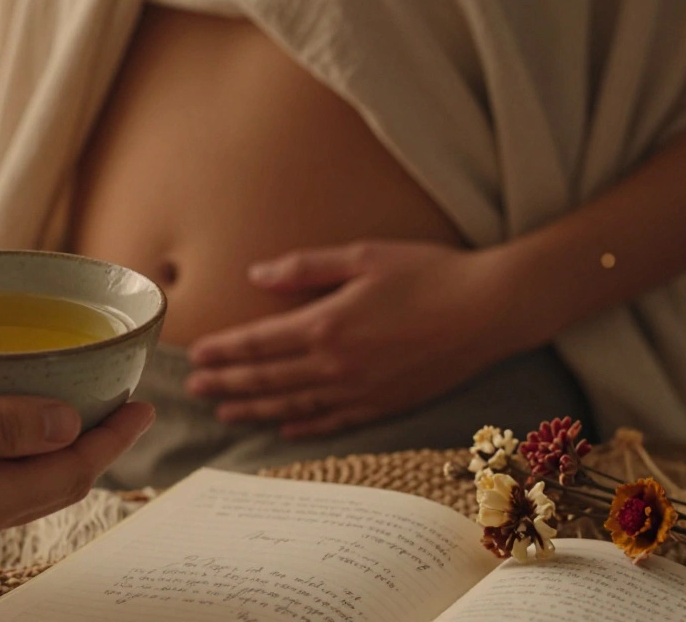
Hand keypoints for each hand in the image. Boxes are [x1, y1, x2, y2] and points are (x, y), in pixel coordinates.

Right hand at [0, 389, 155, 562]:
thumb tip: (70, 423)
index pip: (69, 472)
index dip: (112, 437)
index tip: (147, 400)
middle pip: (51, 484)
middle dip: (92, 444)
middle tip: (122, 400)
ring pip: (18, 486)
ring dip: (52, 448)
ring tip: (74, 406)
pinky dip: (10, 453)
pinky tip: (2, 423)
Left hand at [186, 241, 516, 437]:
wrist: (490, 308)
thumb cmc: (428, 273)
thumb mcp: (362, 256)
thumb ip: (305, 269)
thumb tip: (257, 275)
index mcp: (325, 325)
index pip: (257, 344)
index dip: (223, 351)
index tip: (196, 355)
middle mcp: (336, 365)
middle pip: (266, 379)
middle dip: (227, 383)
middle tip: (194, 389)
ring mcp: (360, 390)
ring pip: (293, 405)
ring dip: (254, 409)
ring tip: (224, 412)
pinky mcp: (384, 404)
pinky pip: (333, 421)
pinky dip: (303, 426)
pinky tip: (284, 429)